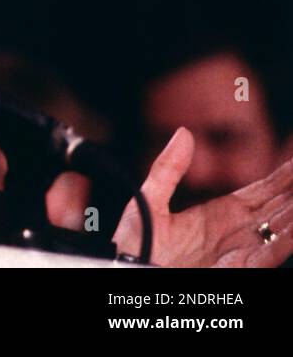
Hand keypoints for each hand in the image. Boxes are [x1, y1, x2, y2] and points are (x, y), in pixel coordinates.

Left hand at [114, 126, 292, 266]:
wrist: (129, 276)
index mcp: (219, 215)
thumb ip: (168, 168)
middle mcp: (237, 233)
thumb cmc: (136, 247)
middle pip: (280, 208)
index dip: (284, 177)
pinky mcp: (241, 270)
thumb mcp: (150, 200)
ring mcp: (241, 252)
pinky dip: (287, 238)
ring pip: (283, 229)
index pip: (263, 192)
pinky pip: (272, 253)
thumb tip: (184, 132)